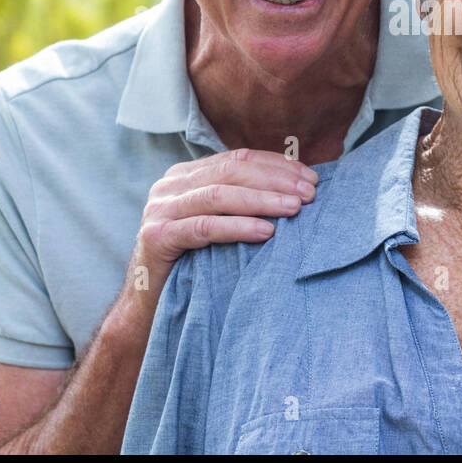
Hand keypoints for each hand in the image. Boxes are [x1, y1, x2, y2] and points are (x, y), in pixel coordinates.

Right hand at [120, 148, 318, 324]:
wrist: (149, 304)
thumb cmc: (193, 262)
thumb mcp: (218, 224)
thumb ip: (242, 201)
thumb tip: (297, 190)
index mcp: (186, 175)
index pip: (239, 158)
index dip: (278, 166)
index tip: (311, 178)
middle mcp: (170, 185)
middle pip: (232, 171)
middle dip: (276, 180)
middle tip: (309, 194)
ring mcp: (160, 209)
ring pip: (219, 195)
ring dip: (263, 200)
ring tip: (295, 209)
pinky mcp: (157, 237)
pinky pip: (204, 227)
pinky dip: (238, 227)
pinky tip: (265, 232)